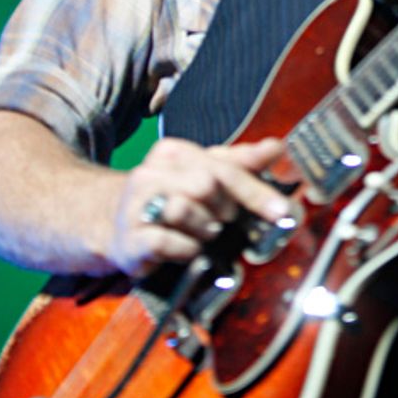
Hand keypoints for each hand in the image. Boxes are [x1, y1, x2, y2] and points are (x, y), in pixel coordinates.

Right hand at [106, 135, 289, 276]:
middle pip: (206, 186)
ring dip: (204, 230)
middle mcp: (151, 173)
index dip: (255, 191)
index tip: (281, 211)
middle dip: (224, 209)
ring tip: (201, 233)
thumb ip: (240, 162)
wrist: (116, 227)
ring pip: (184, 210)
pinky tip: (186, 250)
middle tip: (222, 220)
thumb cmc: (170, 199)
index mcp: (173, 153)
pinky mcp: (129, 239)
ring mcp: (136, 206)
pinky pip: (166, 242)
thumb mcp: (204, 174)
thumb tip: (276, 147)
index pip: (223, 168)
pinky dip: (186, 250)